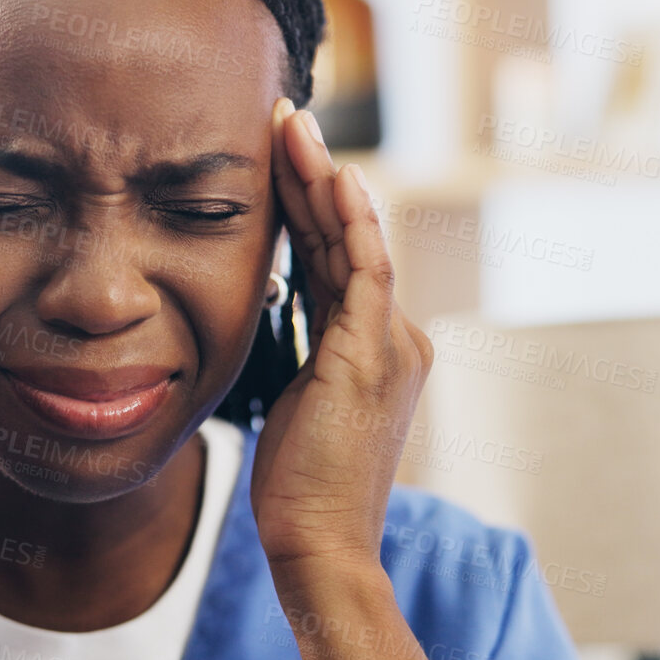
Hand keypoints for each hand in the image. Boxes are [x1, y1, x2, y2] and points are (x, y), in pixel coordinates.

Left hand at [249, 98, 433, 571]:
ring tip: (294, 125)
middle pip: (346, 235)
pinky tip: (332, 176)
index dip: (304, 202)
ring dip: (323, 178)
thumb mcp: (295, 404)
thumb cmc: (297, 488)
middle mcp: (393, 336)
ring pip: (355, 240)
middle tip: (283, 114)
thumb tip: (266, 319)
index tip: (275, 153)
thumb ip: (298, 356)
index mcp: (373, 346)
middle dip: (313, 172)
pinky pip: (363, 271)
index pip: (333, 255)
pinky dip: (349, 221)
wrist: (321, 544)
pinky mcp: (372, 355)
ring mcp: (390, 343)